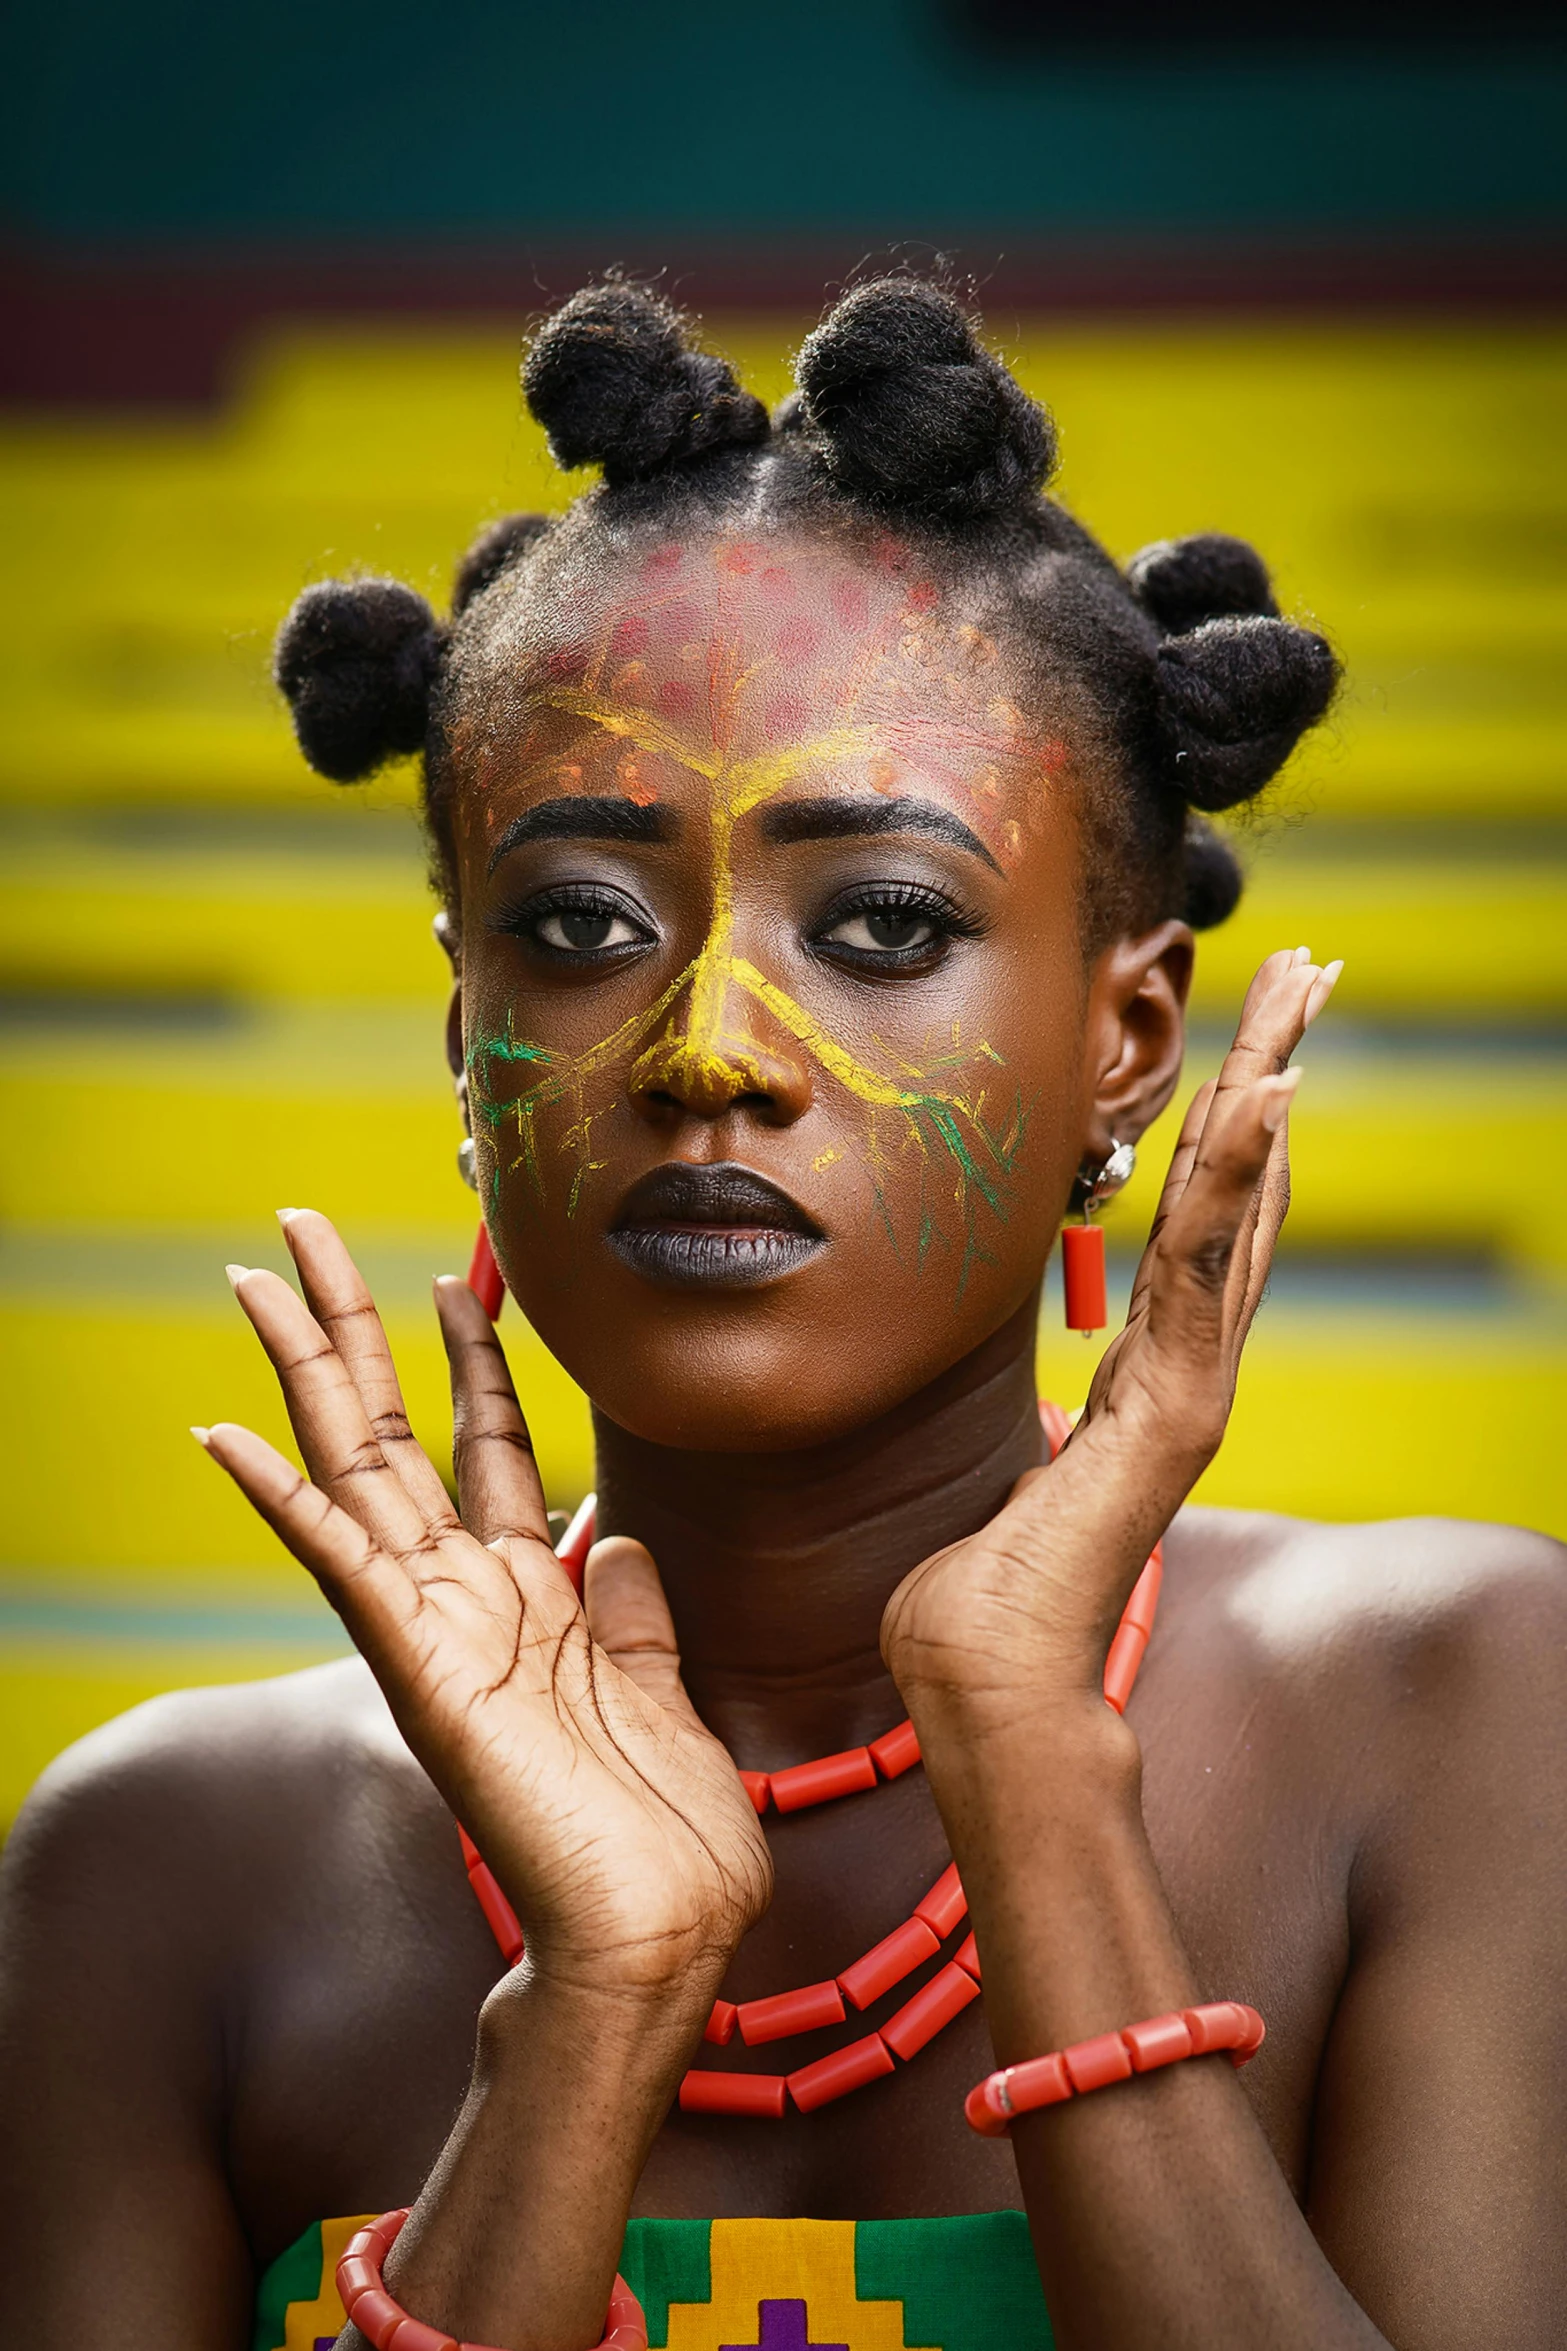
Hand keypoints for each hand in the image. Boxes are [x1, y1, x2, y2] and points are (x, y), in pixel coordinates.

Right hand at [196, 1212, 770, 2005]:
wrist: (662, 1930)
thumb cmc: (664, 1829)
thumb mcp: (659, 1683)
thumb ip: (627, 1605)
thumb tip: (610, 1529)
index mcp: (525, 1594)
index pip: (485, 1442)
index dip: (471, 1354)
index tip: (459, 1275)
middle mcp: (464, 1594)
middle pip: (392, 1428)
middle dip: (349, 1324)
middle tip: (301, 1227)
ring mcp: (432, 1625)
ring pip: (352, 1466)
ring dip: (302, 1370)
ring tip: (254, 1278)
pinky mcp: (416, 1665)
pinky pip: (335, 1562)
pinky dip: (280, 1498)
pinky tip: (220, 1435)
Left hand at [882, 946, 1340, 1727]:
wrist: (981, 1687)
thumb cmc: (967, 1601)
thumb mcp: (992, 1478)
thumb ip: (1022, 1437)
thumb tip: (1012, 1419)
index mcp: (1142, 1379)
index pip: (1197, 1227)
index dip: (1233, 1133)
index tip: (1250, 1044)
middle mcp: (1181, 1374)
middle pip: (1243, 1196)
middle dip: (1275, 1076)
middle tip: (1312, 971)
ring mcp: (1188, 1391)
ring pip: (1239, 1210)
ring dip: (1272, 1092)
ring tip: (1305, 991)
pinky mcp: (1175, 1411)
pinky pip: (1204, 1271)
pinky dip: (1240, 1181)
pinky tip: (1269, 1097)